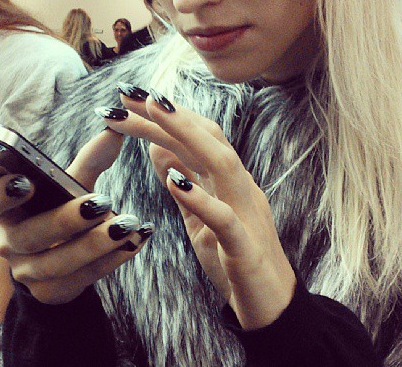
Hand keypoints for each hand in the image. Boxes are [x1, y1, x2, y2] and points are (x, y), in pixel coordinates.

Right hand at [0, 129, 153, 303]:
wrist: (56, 257)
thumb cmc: (55, 207)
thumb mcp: (66, 184)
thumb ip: (89, 159)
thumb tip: (116, 128)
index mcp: (3, 209)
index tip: (26, 181)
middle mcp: (9, 242)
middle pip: (29, 235)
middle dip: (65, 220)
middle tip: (100, 202)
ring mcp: (27, 271)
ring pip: (58, 263)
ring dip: (95, 244)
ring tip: (127, 225)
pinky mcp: (52, 292)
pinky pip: (82, 279)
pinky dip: (112, 259)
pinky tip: (136, 240)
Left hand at [98, 88, 296, 330]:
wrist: (273, 308)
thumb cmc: (234, 258)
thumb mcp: (199, 218)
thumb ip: (183, 183)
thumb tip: (156, 148)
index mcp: (228, 180)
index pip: (196, 136)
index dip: (164, 114)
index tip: (129, 98)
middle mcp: (240, 187)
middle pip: (206, 138)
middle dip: (167, 113)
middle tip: (128, 94)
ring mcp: (246, 213)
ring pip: (221, 163)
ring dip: (186, 134)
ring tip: (154, 112)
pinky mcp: (245, 247)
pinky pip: (224, 218)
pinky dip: (200, 197)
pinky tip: (174, 181)